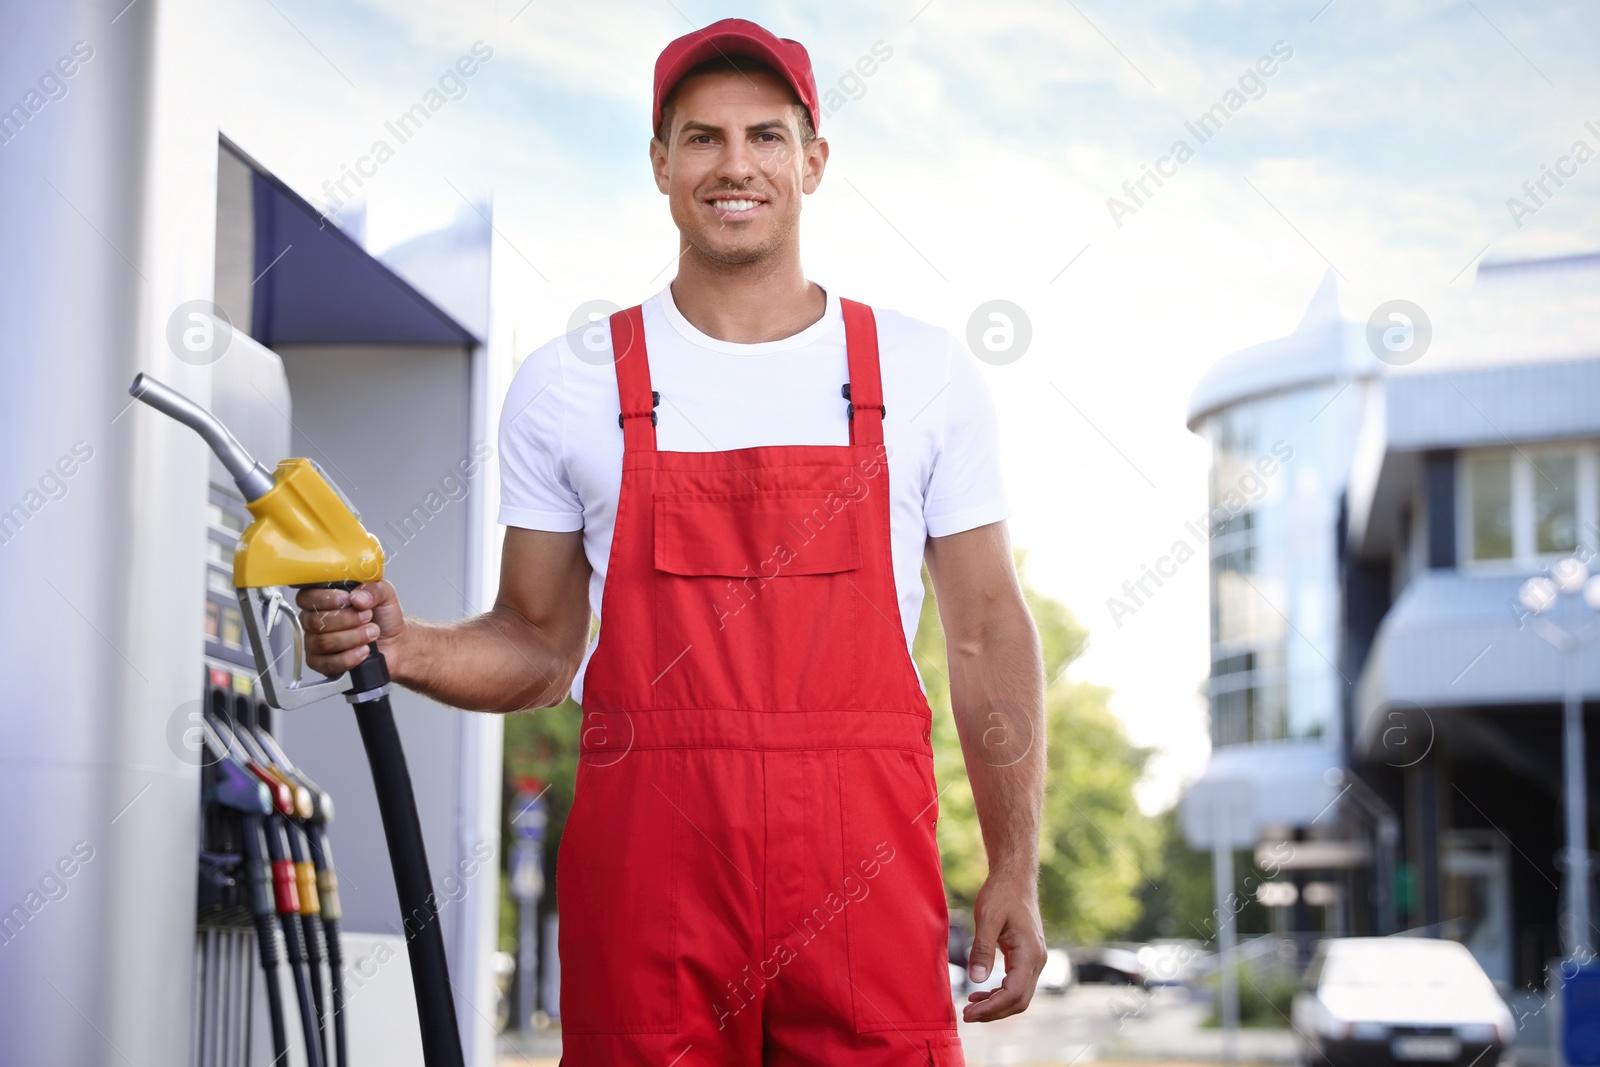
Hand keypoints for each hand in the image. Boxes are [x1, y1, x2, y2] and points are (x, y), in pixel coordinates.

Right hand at [297, 581, 408, 678]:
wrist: (396, 643)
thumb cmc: (384, 617)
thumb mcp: (384, 594)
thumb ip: (373, 589)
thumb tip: (357, 598)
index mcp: (322, 599)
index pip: (306, 597)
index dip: (325, 599)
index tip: (347, 600)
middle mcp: (314, 621)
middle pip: (316, 622)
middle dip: (347, 620)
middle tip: (368, 617)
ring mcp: (315, 643)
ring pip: (323, 642)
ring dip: (353, 637)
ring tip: (372, 633)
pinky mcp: (321, 664)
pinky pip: (328, 663)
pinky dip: (350, 657)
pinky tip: (364, 650)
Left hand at [963, 870, 1045, 1022]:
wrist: (1015, 877)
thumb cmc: (1002, 893)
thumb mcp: (987, 918)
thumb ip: (983, 949)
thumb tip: (977, 980)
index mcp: (1030, 953)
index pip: (1014, 993)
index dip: (992, 1008)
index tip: (969, 1013)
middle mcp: (1037, 960)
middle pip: (1019, 1000)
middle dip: (994, 1012)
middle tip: (967, 1016)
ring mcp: (1034, 959)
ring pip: (1019, 995)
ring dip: (997, 1004)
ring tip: (971, 1007)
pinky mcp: (1027, 957)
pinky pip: (1016, 983)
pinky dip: (1000, 992)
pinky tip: (981, 992)